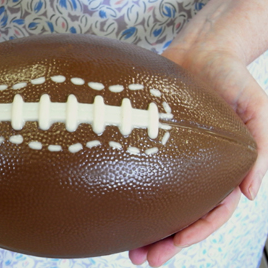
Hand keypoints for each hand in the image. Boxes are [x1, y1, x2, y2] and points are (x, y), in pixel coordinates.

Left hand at [128, 0, 267, 265]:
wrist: (199, 51)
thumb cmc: (231, 77)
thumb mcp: (255, 107)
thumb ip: (258, 148)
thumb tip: (251, 193)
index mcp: (223, 169)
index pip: (214, 211)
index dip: (196, 231)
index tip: (174, 245)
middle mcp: (196, 170)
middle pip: (182, 214)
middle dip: (166, 241)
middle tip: (144, 259)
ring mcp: (171, 159)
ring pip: (159, 202)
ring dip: (145, 228)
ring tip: (128, 249)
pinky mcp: (149, 143)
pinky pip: (139, 173)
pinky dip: (129, 195)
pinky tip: (114, 211)